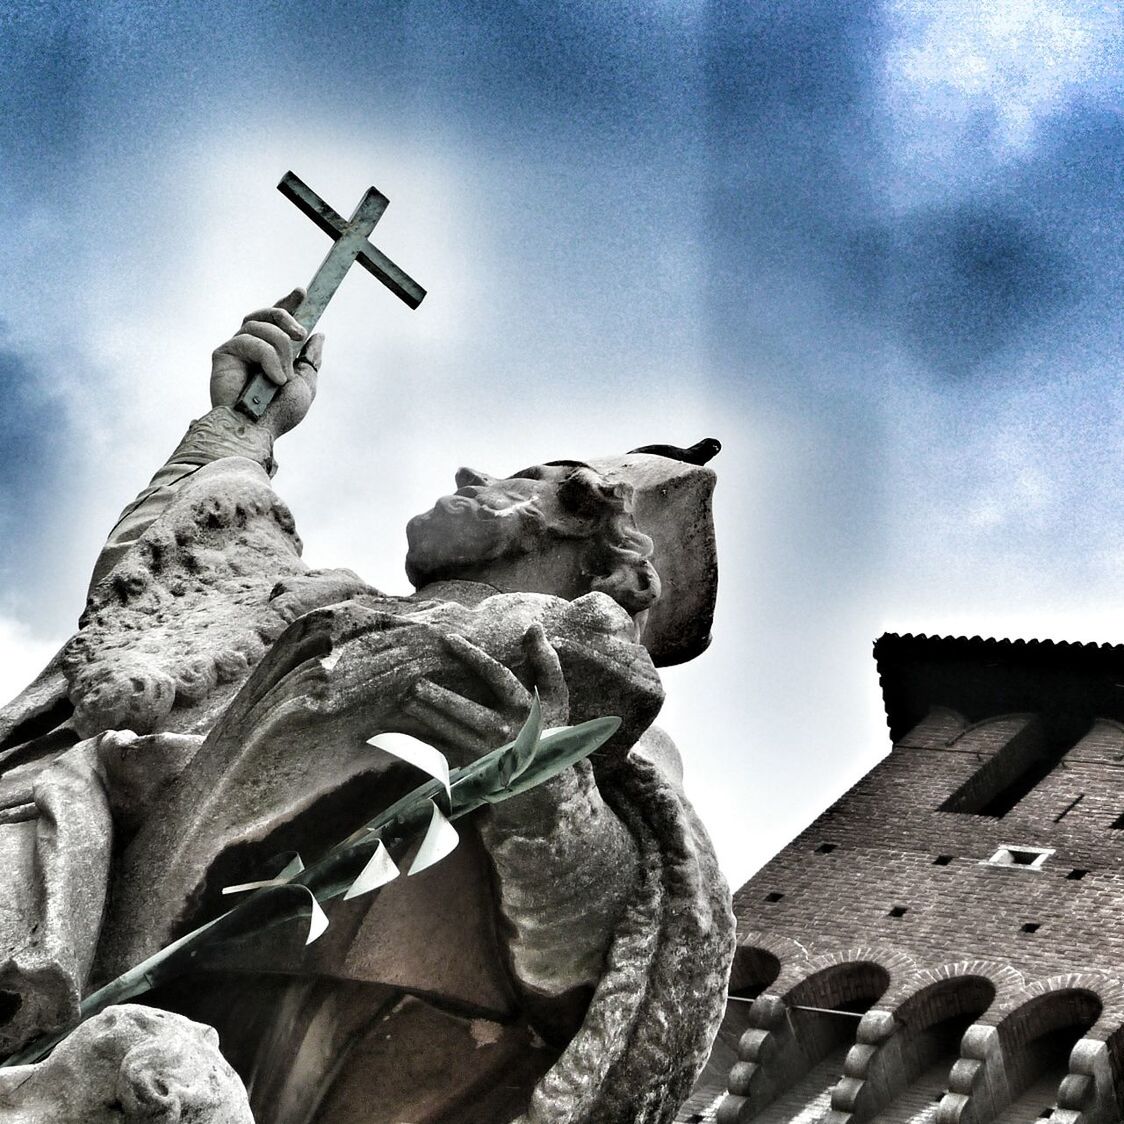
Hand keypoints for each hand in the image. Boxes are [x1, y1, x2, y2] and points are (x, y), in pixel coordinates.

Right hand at [210, 288, 324, 436]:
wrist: (258, 431)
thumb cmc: (279, 416)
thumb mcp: (306, 385)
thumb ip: (311, 360)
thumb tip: (319, 335)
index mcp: (270, 354)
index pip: (276, 321)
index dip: (288, 304)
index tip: (302, 292)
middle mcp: (251, 348)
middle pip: (264, 314)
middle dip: (285, 316)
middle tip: (300, 334)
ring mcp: (236, 349)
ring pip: (260, 326)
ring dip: (279, 350)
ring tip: (283, 377)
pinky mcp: (222, 354)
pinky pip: (249, 340)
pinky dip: (268, 358)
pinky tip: (274, 378)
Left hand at [401, 625, 569, 756]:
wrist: (548, 775)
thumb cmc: (549, 725)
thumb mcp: (555, 692)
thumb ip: (545, 659)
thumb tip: (534, 626)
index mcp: (523, 706)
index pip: (495, 675)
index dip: (472, 655)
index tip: (448, 639)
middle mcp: (504, 730)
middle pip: (467, 711)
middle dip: (439, 697)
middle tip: (414, 683)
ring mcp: (488, 751)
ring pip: (452, 732)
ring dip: (427, 717)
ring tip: (406, 702)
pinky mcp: (475, 767)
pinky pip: (445, 753)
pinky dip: (424, 743)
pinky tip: (405, 731)